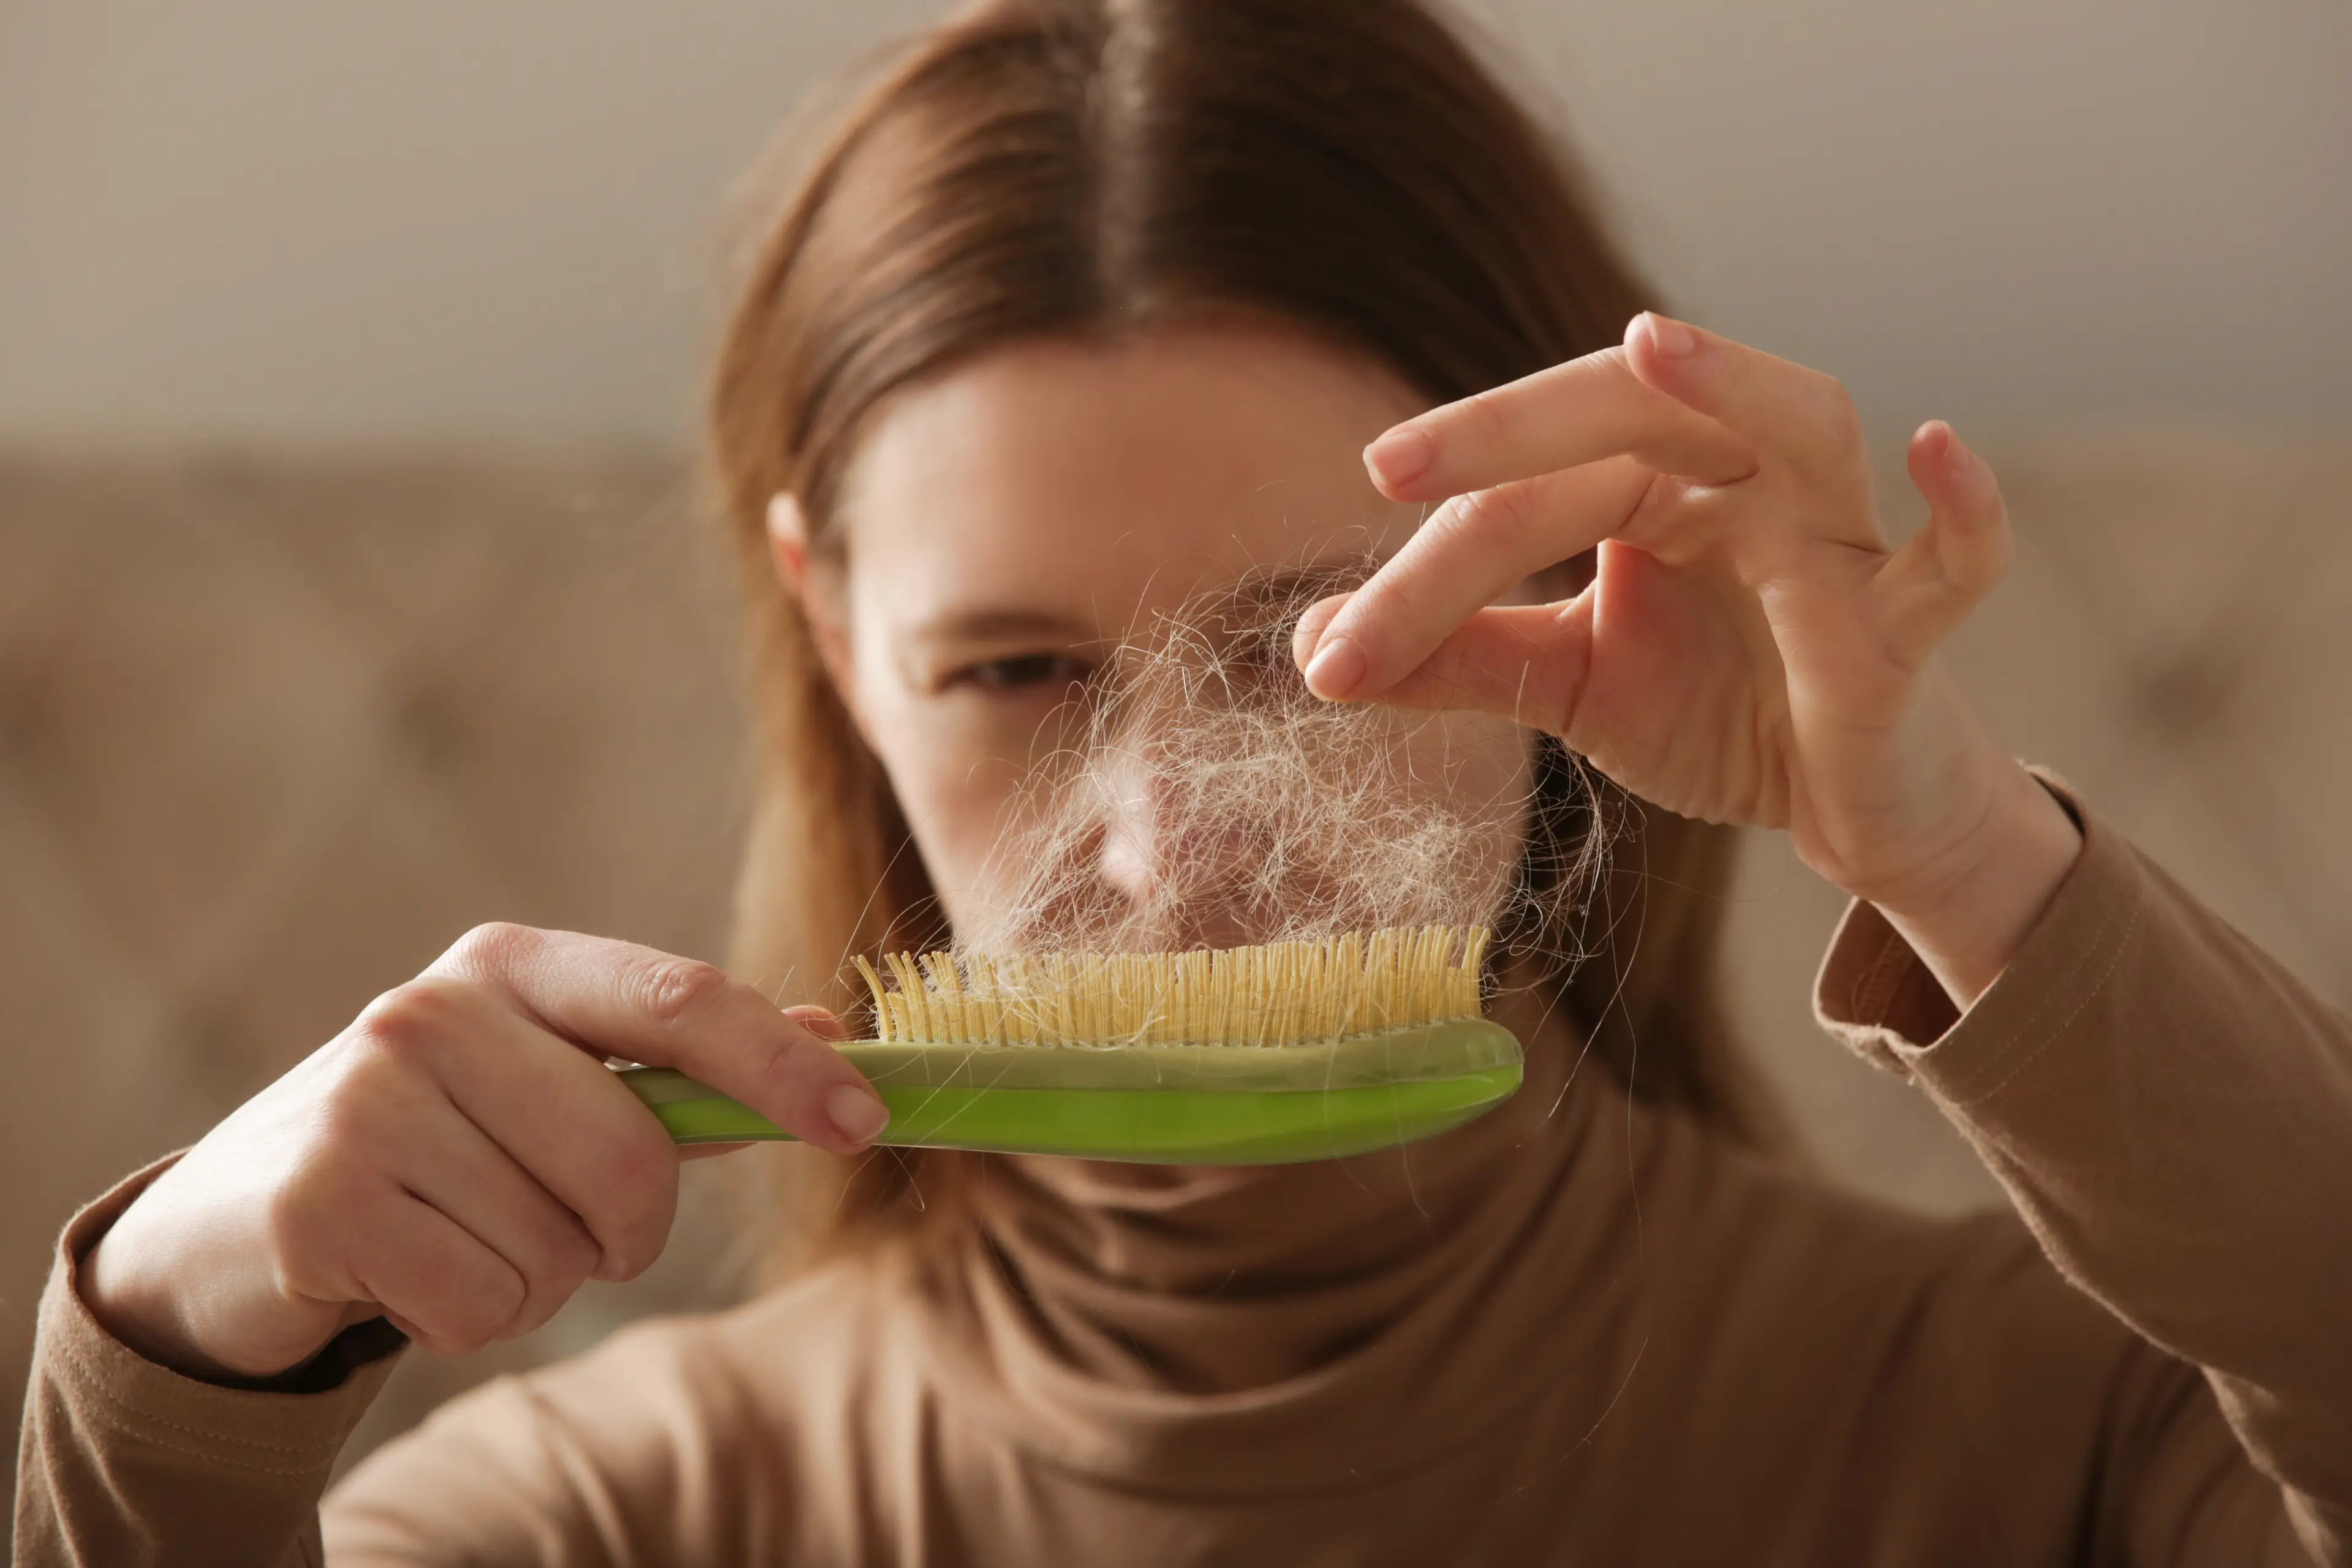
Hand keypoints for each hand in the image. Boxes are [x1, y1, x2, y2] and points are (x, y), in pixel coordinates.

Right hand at [82, 925, 888, 1380]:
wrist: (239, 1215)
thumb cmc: (438, 1142)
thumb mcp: (552, 1083)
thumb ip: (689, 1070)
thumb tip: (831, 1035)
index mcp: (514, 964)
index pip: (679, 999)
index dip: (781, 1065)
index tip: (864, 1123)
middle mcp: (436, 1010)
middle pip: (634, 1156)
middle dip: (626, 1229)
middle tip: (565, 1228)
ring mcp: (369, 1099)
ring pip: (559, 1247)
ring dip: (538, 1278)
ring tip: (460, 1237)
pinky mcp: (322, 1199)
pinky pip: (484, 1303)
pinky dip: (471, 1318)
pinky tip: (411, 1274)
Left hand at [1293, 313, 2080, 1004]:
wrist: (1841, 805)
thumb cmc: (1716, 713)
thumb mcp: (1568, 683)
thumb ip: (1456, 660)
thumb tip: (1315, 651)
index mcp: (1650, 481)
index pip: (1522, 497)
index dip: (1421, 570)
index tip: (1329, 653)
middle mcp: (1739, 478)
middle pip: (1627, 415)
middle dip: (1509, 431)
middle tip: (1391, 465)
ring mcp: (1832, 537)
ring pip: (1794, 421)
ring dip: (1731, 379)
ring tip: (1651, 345)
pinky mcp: (1906, 623)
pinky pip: (1952, 558)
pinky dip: (1964, 507)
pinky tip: (1939, 446)